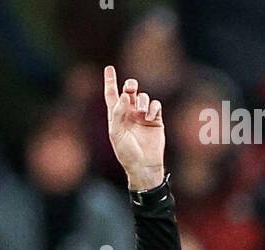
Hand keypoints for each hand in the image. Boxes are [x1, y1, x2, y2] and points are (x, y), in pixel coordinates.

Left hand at [103, 65, 165, 189]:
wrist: (144, 165)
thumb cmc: (127, 152)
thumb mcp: (116, 134)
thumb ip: (118, 113)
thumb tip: (124, 96)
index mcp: (117, 117)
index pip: (112, 96)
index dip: (110, 82)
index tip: (109, 68)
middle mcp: (129, 114)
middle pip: (130, 92)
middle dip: (130, 86)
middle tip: (130, 87)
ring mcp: (143, 116)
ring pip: (144, 97)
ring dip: (143, 101)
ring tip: (142, 112)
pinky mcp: (156, 119)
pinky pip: (156, 105)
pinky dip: (153, 108)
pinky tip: (150, 116)